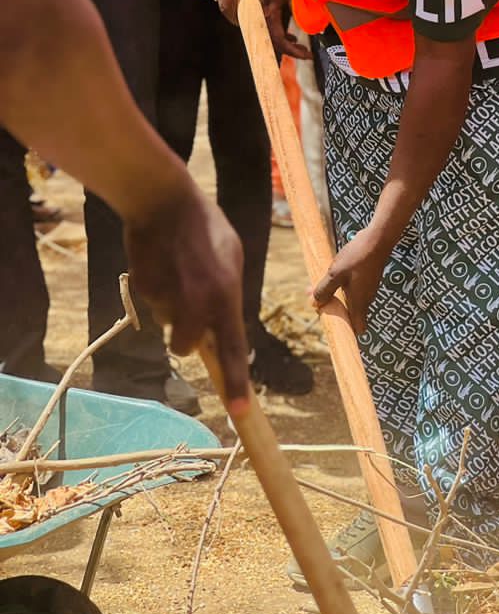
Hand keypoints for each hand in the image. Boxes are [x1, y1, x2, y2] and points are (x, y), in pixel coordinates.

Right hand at [124, 179, 248, 411]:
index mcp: (226, 295)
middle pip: (187, 346)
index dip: (236, 383)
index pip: (233, 349)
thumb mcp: (232, 256)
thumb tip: (223, 322)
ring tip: (176, 274)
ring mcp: (169, 299)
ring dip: (170, 311)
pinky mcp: (145, 291)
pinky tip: (162, 263)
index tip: (240, 412)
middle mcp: (199, 303)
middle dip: (185, 336)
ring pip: (167, 325)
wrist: (164, 201)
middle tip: (186, 306)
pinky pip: (151, 303)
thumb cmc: (205, 225)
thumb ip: (228, 292)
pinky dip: (156, 290)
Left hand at [312, 227, 389, 335]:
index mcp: (359, 302)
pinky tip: (333, 275)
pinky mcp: (368, 279)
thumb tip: (315, 304)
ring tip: (318, 287)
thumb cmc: (357, 257)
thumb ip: (324, 290)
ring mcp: (368, 289)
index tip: (331, 325)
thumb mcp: (335, 274)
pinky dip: (341, 287)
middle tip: (315, 301)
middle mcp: (366, 299)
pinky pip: (354, 290)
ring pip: (350, 300)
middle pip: (351, 315)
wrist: (377, 239)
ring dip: (335, 297)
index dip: (346, 331)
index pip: (358, 329)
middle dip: (333, 310)